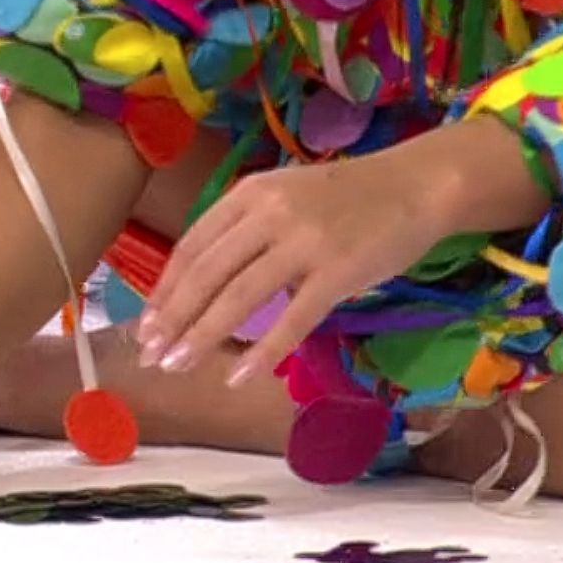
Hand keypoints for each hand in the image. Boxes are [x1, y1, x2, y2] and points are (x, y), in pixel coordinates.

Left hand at [130, 154, 449, 389]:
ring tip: (178, 366)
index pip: (193, 245)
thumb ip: (247, 228)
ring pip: (239, 296)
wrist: (416, 185)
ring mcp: (304, 242)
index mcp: (251, 193)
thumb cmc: (350, 196)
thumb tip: (205, 281)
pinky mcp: (337, 272)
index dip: (166, 288)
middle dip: (173, 318)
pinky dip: (263, 352)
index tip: (147, 323)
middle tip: (151, 355)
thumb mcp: (286, 195)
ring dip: (203, 336)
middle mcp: (269, 213)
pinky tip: (240, 377)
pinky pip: (292, 320)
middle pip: (207, 273)